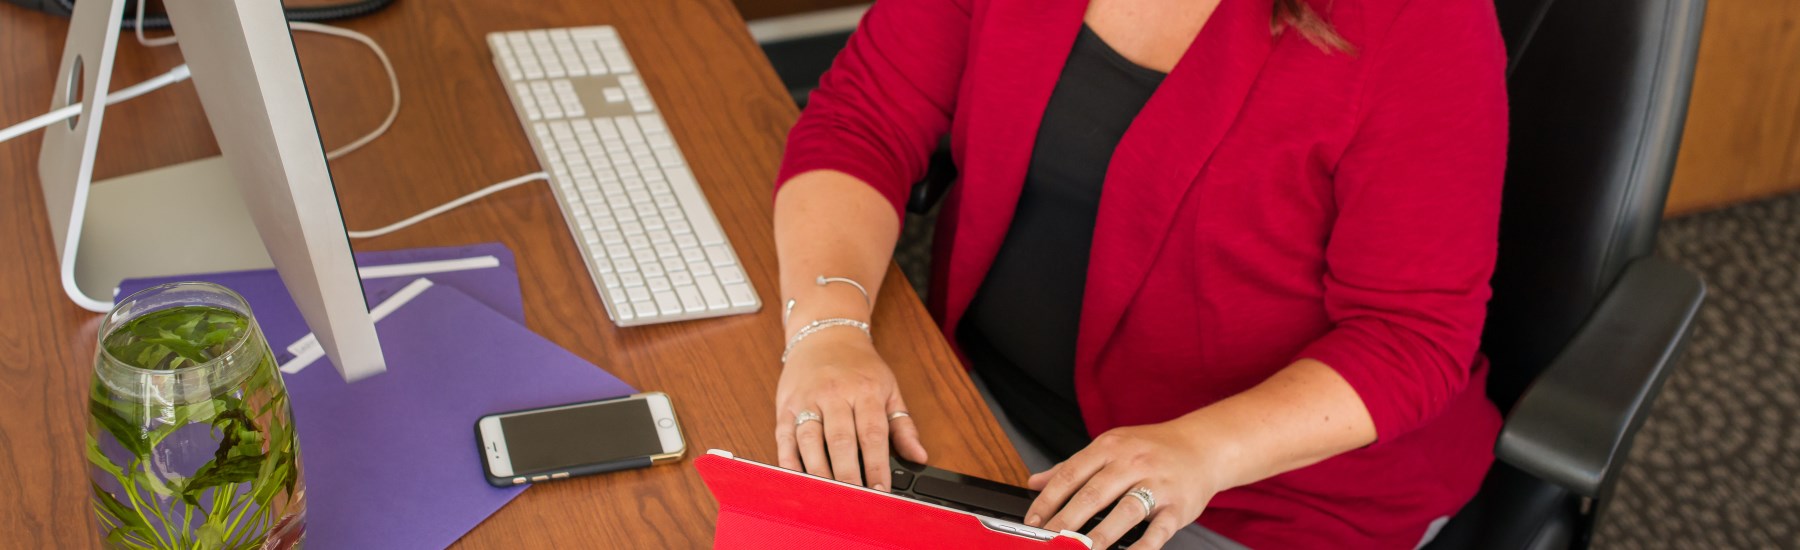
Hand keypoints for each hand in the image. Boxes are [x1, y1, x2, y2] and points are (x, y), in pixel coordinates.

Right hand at [774, 329, 928, 489]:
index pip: (872, 434)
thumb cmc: (859, 366)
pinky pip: (785, 438)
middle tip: (854, 503)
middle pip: (840, 441)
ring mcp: (807, 400)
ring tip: (828, 498)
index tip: (881, 492)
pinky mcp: (785, 406)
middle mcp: (834, 394)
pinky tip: (797, 481)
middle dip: (848, 476)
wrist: (825, 333)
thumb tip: (919, 457)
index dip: (877, 466)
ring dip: (819, 473)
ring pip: (810, 441)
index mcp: (865, 391)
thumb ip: (903, 425)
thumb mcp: (889, 388)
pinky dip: (789, 462)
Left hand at [1024, 421, 1227, 549]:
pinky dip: (1142, 547)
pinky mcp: (1178, 506)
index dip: (1048, 501)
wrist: (1203, 447)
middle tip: (1050, 540)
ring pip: (1124, 511)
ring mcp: (1157, 484)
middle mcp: (1132, 462)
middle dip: (1067, 521)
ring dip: (1099, 535)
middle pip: (1093, 493)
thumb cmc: (1152, 449)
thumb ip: (1072, 466)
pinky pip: (1158, 530)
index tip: (1033, 522)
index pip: (1071, 474)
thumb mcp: (1110, 447)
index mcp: (1110, 448)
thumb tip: (1035, 482)